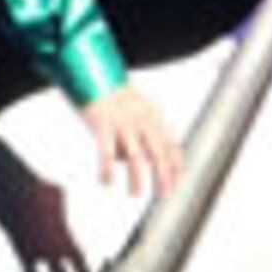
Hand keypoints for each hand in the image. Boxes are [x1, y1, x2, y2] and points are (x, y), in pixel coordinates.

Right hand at [80, 82, 185, 198]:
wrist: (94, 77)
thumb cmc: (115, 97)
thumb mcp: (139, 109)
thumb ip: (144, 132)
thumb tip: (138, 160)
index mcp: (153, 116)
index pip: (171, 143)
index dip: (176, 164)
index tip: (177, 181)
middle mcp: (141, 120)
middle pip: (158, 152)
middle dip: (163, 176)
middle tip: (164, 194)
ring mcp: (123, 123)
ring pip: (135, 157)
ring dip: (137, 179)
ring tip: (136, 194)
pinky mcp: (103, 126)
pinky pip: (106, 153)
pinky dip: (107, 170)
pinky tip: (106, 182)